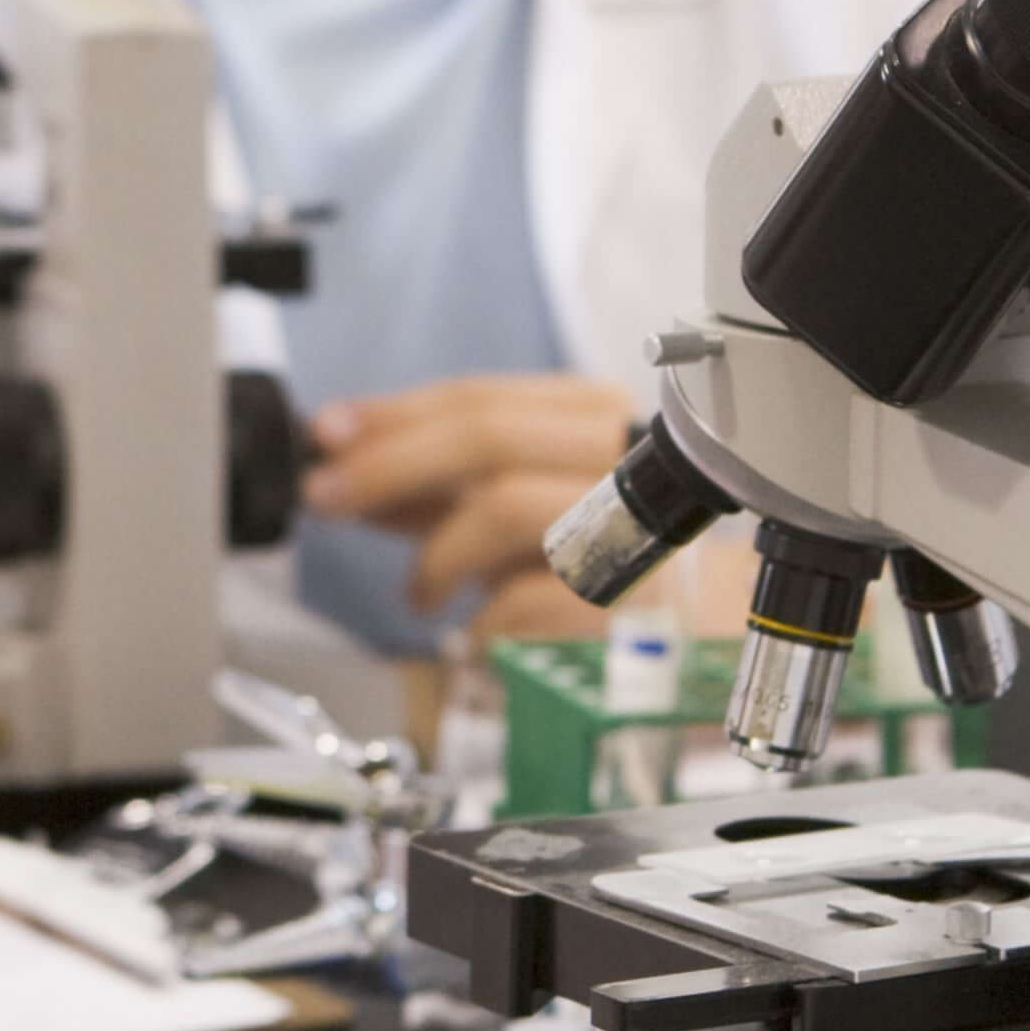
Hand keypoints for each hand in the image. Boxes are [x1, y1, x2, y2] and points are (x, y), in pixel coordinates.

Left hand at [299, 372, 635, 640]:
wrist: (702, 626)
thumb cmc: (602, 554)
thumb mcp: (515, 505)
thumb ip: (439, 486)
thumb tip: (344, 470)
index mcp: (593, 416)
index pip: (480, 397)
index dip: (393, 413)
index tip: (327, 433)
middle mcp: (618, 458)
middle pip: (487, 438)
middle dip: (389, 465)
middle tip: (327, 497)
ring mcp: (630, 524)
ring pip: (504, 506)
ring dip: (435, 554)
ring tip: (418, 594)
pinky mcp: (633, 598)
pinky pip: (527, 598)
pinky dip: (480, 619)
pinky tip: (470, 633)